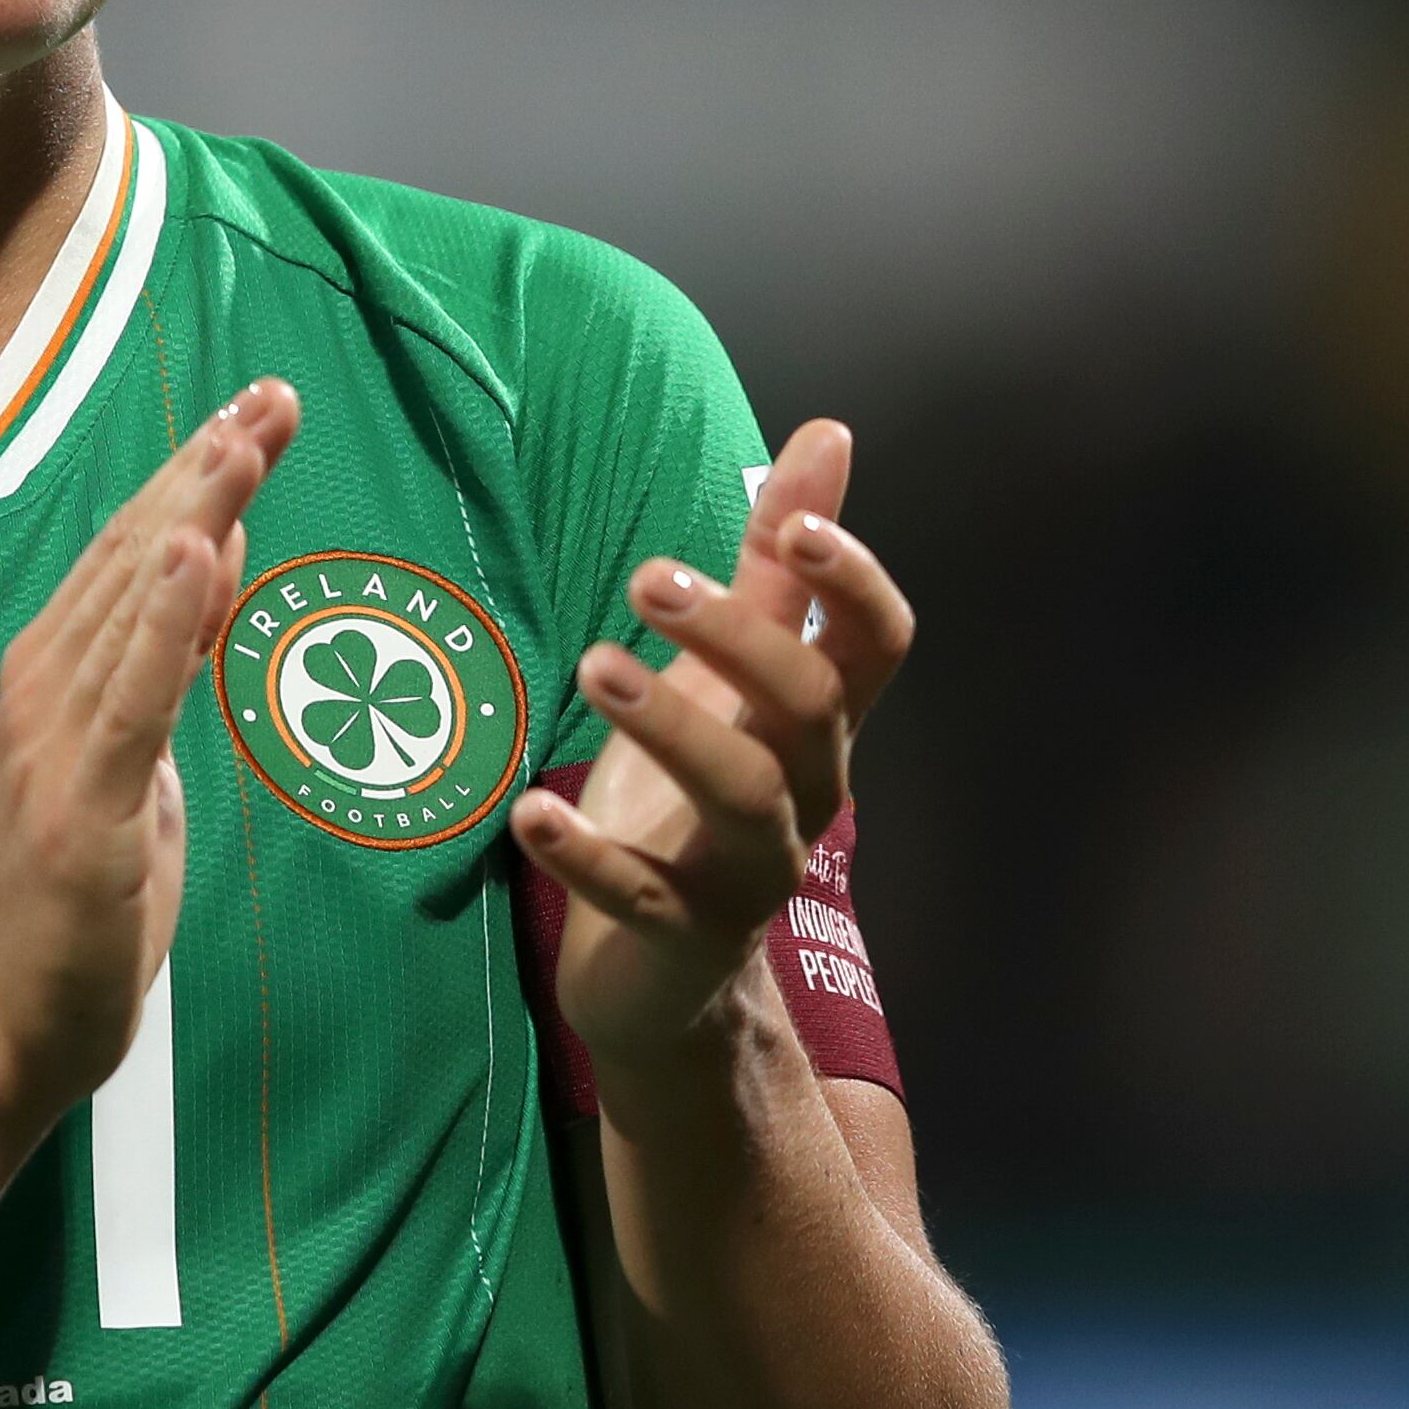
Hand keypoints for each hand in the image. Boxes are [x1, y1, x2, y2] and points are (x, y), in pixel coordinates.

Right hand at [0, 378, 295, 1125]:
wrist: (5, 1025)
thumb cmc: (73, 908)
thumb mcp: (136, 772)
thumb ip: (163, 673)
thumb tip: (208, 567)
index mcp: (51, 676)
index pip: (132, 551)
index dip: (194, 474)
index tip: (257, 408)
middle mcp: (40, 689)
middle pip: (134, 555)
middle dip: (208, 469)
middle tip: (274, 393)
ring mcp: (54, 745)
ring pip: (134, 605)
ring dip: (194, 514)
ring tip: (247, 437)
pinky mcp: (81, 805)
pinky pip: (133, 698)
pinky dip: (163, 619)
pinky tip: (193, 549)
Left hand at [509, 418, 913, 1077]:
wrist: (662, 973)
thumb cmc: (690, 800)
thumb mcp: (730, 675)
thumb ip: (774, 567)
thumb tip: (829, 435)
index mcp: (819, 724)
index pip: (879, 645)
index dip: (853, 584)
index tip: (796, 527)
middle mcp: (806, 793)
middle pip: (810, 705)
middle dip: (739, 636)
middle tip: (645, 574)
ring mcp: (748, 871)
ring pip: (741, 792)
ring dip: (668, 723)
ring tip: (593, 662)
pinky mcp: (680, 933)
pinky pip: (642, 894)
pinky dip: (586, 855)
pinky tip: (530, 813)